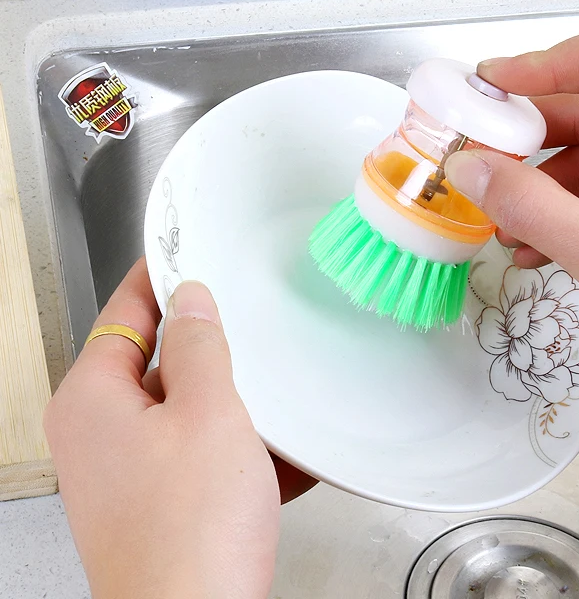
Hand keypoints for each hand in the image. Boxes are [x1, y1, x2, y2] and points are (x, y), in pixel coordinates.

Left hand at [45, 260, 312, 598]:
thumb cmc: (190, 533)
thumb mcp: (209, 412)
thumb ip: (200, 344)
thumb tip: (192, 299)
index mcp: (92, 400)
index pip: (125, 311)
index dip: (159, 275)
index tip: (185, 249)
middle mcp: (99, 434)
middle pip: (159, 361)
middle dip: (211, 350)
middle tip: (250, 326)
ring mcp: (128, 471)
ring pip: (188, 408)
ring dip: (234, 404)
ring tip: (276, 402)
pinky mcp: (158, 500)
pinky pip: (200, 452)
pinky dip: (237, 448)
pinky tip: (281, 455)